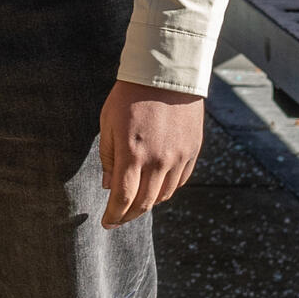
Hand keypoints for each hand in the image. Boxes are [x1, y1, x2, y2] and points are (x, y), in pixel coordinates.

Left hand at [98, 80, 204, 226]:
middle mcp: (158, 160)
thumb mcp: (108, 123)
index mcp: (132, 153)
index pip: (123, 198)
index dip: (114, 215)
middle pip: (144, 202)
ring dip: (148, 204)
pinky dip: (166, 190)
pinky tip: (156, 188)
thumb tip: (109, 187)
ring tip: (135, 204)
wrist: (165, 74)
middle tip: (119, 219)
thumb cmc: (129, 96)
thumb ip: (109, 157)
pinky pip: (180, 182)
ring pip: (164, 196)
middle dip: (129, 215)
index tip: (106, 223)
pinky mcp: (192, 152)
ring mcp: (178, 158)